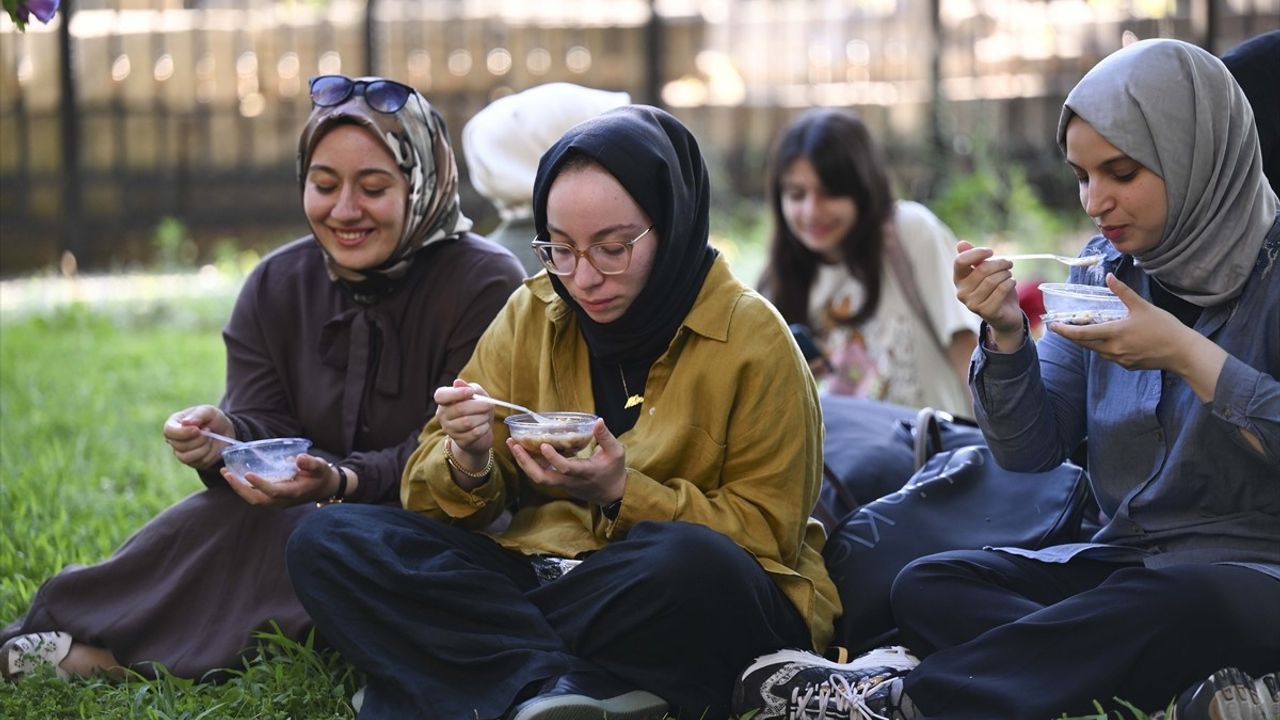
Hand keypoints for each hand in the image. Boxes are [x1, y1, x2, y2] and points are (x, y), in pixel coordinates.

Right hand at [163, 404, 232, 469]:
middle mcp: (174, 439)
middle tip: (208, 430)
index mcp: (174, 424)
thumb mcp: (208, 411)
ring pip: (185, 456)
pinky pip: (196, 462)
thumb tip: (185, 422)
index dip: (182, 432)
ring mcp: (180, 452)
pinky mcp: (190, 461)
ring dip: (203, 448)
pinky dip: (207, 454)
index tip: (197, 429)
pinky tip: (211, 446)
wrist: (225, 433)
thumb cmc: (213, 419)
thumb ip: (197, 415)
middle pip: (178, 445)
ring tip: (210, 438)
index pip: (169, 431)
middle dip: (198, 439)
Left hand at [220, 452, 339, 506]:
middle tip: (227, 473)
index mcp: (293, 492)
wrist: (323, 487)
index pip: (273, 491)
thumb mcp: (321, 466)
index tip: (248, 473)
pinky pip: (255, 495)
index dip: (260, 484)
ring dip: (238, 488)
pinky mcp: (272, 498)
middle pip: (256, 499)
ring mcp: (276, 501)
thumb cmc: (321, 475)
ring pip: (253, 498)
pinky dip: (243, 487)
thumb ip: (311, 463)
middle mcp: (282, 500)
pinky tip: (235, 475)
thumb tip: (299, 458)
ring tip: (226, 473)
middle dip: (240, 488)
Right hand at [433, 379, 494, 469]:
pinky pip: (474, 433)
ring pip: (467, 422)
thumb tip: (458, 382)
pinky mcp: (460, 441)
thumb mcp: (477, 395)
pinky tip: (485, 425)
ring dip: (482, 417)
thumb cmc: (477, 409)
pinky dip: (484, 428)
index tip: (471, 392)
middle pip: (459, 409)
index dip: (456, 393)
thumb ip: (470, 388)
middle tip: (489, 405)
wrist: (480, 432)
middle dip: (479, 406)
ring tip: (486, 415)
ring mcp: (449, 430)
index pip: (441, 395)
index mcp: (443, 400)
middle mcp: (442, 415)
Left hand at [506, 419, 625, 505]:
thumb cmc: (614, 471)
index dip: (554, 458)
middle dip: (525, 462)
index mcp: (584, 472)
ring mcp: (562, 484)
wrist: (611, 494)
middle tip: (514, 445)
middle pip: (542, 478)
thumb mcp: (617, 452)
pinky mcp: (559, 483)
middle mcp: (569, 480)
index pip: (566, 468)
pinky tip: (522, 448)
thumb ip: (606, 437)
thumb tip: (598, 421)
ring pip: (538, 477)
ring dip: (523, 462)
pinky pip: (541, 474)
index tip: (543, 445)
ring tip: (512, 444)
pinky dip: (530, 462)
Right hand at [954, 241, 1023, 345]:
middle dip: (999, 263)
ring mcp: (972, 304)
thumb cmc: (994, 289)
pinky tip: (1012, 283)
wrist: (1006, 314)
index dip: (977, 253)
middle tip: (1008, 263)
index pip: (960, 261)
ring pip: (992, 280)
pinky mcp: (986, 312)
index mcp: (959, 280)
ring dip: (1006, 274)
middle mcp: (962, 293)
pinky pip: (1001, 290)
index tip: (991, 252)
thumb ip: (974, 258)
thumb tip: (961, 243)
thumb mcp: (985, 271)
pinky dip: (1010, 283)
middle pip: (981, 270)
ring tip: (1009, 275)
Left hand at [1048, 273, 1193, 371]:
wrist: (1182, 352)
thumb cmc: (1164, 327)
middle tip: (1062, 328)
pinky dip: (1104, 348)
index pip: (1081, 334)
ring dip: (1089, 342)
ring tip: (1084, 331)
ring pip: (1097, 351)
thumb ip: (1122, 292)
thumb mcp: (1142, 306)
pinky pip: (1110, 356)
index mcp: (1114, 334)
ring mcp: (1120, 359)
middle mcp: (1113, 349)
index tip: (1053, 326)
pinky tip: (1109, 340)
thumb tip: (1109, 277)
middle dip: (1073, 336)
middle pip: (1085, 344)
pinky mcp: (1127, 365)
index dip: (1065, 331)